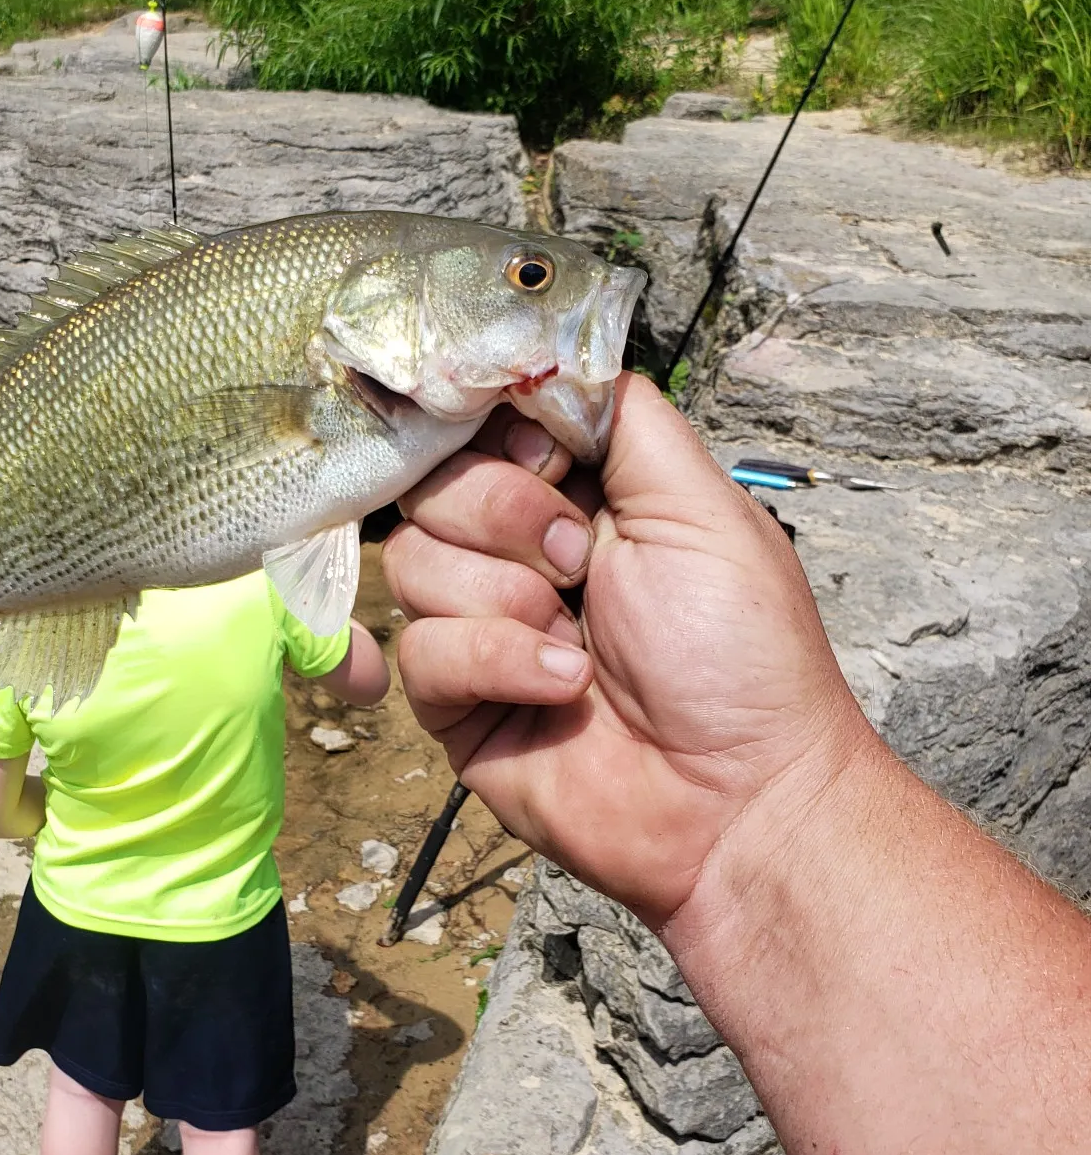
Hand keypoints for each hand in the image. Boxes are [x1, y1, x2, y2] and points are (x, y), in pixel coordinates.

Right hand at [383, 373, 876, 925]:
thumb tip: (557, 354)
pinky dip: (497, 662)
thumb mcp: (702, 507)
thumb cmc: (740, 657)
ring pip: (414, 562)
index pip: (483, 426)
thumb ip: (625, 418)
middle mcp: (520, 553)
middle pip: (433, 484)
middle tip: (581, 561)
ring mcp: (483, 626)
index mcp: (579, 497)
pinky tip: (563, 689)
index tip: (541, 453)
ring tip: (579, 642)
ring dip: (506, 598)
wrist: (737, 801)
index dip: (493, 429)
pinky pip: (422, 650)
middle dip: (506, 515)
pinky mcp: (456, 702)